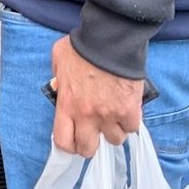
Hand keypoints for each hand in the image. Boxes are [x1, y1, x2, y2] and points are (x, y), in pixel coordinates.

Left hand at [49, 36, 143, 156]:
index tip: (74, 139)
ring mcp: (109, 115)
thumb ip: (57, 78)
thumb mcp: (59, 60)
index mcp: (67, 105)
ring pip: (114, 140)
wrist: (110, 39)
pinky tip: (127, 109)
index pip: (63, 141)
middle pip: (88, 149)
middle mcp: (87, 115)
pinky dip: (130, 121)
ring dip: (114, 130)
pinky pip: (132, 127)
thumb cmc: (83, 46)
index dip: (69, 144)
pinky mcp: (129, 109)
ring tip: (113, 116)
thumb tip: (59, 85)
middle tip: (95, 131)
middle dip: (91, 143)